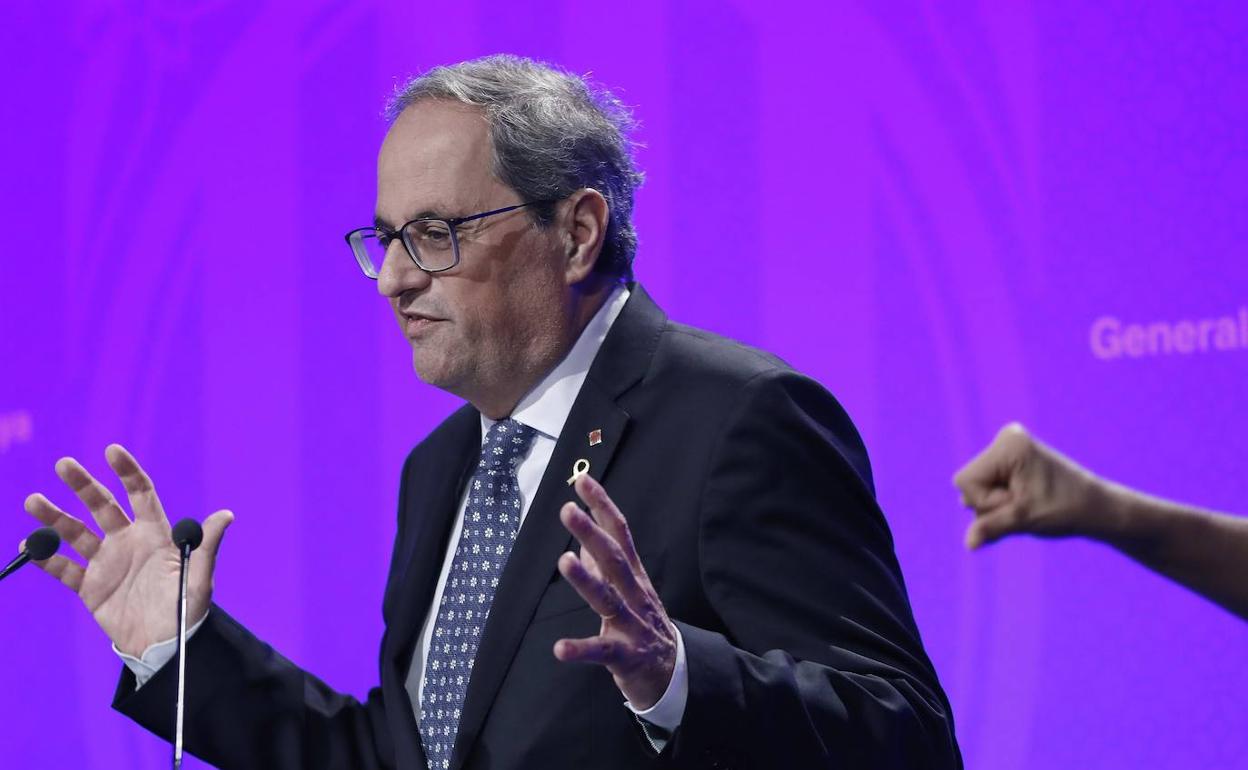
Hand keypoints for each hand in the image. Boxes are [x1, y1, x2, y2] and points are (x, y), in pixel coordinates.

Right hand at [23, 444, 232, 656]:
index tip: (111, 451)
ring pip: (76, 532)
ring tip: (33, 501)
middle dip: (83, 485)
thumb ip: (207, 545)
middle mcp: (127, 542)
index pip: (140, 494)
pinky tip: (29, 545)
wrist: (164, 646)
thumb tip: (227, 515)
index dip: (127, 472)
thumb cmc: (187, 609)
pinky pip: (64, 569)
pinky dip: (47, 558)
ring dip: (55, 518)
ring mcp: (106, 562)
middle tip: (63, 464)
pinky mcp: (89, 587)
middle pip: (102, 506)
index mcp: (154, 534)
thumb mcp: (199, 577)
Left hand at [554, 474, 676, 709]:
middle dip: (591, 533)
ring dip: (586, 580)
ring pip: (608, 599)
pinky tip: (559, 649)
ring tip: (564, 561)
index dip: (602, 506)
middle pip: (614, 559)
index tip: (582, 481)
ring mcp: (631, 624)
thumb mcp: (628, 591)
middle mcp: (634, 594)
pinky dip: (580, 649)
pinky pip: (601, 652)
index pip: (619, 533)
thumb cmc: (643, 626)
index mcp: (634, 576)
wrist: (673, 673)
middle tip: (568, 510)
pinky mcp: (625, 655)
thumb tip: (581, 541)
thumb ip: (604, 567)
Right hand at [954, 423, 1109, 548]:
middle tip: (1025, 505)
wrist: (1097, 508)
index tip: (1017, 504)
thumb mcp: (1024, 519)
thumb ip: (991, 527)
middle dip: (991, 504)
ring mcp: (1009, 449)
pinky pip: (987, 486)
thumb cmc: (1066, 509)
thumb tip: (969, 545)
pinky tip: (1023, 503)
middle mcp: (1006, 440)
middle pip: (969, 483)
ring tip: (1027, 504)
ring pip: (976, 488)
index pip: (966, 481)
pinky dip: (1001, 501)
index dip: (986, 502)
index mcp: (1008, 445)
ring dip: (997, 505)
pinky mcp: (1012, 461)